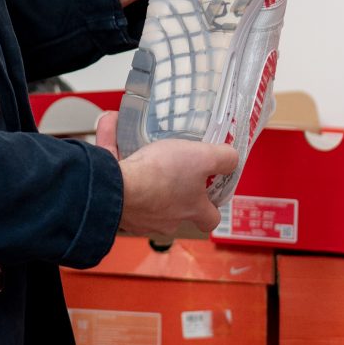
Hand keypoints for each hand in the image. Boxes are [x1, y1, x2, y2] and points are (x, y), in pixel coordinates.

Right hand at [94, 111, 237, 238]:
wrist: (115, 189)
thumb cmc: (159, 177)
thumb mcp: (203, 158)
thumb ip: (224, 158)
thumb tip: (232, 159)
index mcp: (190, 210)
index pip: (209, 219)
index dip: (211, 206)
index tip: (210, 190)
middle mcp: (165, 219)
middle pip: (175, 207)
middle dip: (173, 187)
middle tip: (172, 166)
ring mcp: (138, 215)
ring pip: (142, 191)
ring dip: (140, 167)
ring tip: (136, 141)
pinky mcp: (113, 203)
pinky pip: (114, 175)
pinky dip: (112, 154)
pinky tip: (111, 126)